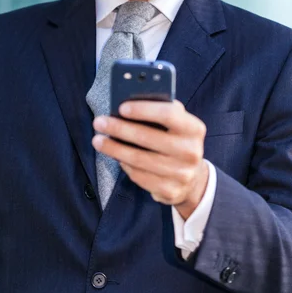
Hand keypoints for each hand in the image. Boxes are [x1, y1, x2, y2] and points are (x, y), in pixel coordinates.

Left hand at [92, 100, 208, 218]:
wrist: (193, 177)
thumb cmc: (177, 140)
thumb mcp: (177, 123)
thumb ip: (160, 110)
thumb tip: (129, 102)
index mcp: (194, 128)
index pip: (168, 114)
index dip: (144, 110)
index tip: (121, 108)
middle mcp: (191, 151)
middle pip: (148, 138)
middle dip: (119, 128)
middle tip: (99, 122)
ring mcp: (181, 174)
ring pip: (138, 159)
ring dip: (114, 148)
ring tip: (97, 140)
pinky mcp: (169, 191)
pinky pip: (138, 176)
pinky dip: (123, 164)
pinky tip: (114, 156)